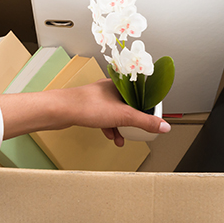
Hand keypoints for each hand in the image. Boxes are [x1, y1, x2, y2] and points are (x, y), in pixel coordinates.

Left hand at [0, 80, 170, 146]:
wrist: (60, 110)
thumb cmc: (86, 105)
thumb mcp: (123, 116)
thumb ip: (145, 122)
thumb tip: (164, 126)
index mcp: (121, 84)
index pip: (142, 92)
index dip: (149, 105)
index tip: (154, 116)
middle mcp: (110, 88)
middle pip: (130, 104)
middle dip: (134, 119)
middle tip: (139, 129)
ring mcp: (99, 98)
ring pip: (116, 112)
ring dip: (121, 126)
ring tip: (122, 138)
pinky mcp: (89, 107)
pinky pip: (105, 118)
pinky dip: (109, 127)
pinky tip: (110, 135)